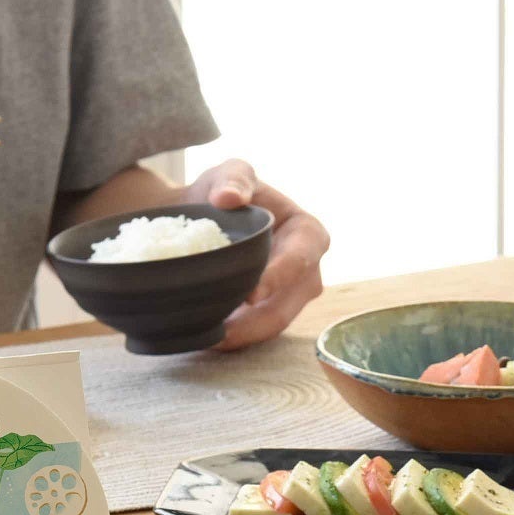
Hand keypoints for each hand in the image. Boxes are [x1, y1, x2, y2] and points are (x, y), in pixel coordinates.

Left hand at [181, 159, 328, 349]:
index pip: (298, 261)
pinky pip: (256, 332)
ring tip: (211, 340)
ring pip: (271, 325)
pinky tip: (209, 339)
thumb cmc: (226, 191)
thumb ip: (233, 180)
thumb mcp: (231, 173)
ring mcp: (290, 296)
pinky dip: (234, 337)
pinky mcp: (269, 312)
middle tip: (222, 332)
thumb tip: (227, 198)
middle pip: (288, 304)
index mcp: (310, 235)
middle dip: (256, 322)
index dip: (277, 279)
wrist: (203, 215)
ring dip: (243, 335)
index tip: (250, 293)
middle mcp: (309, 271)